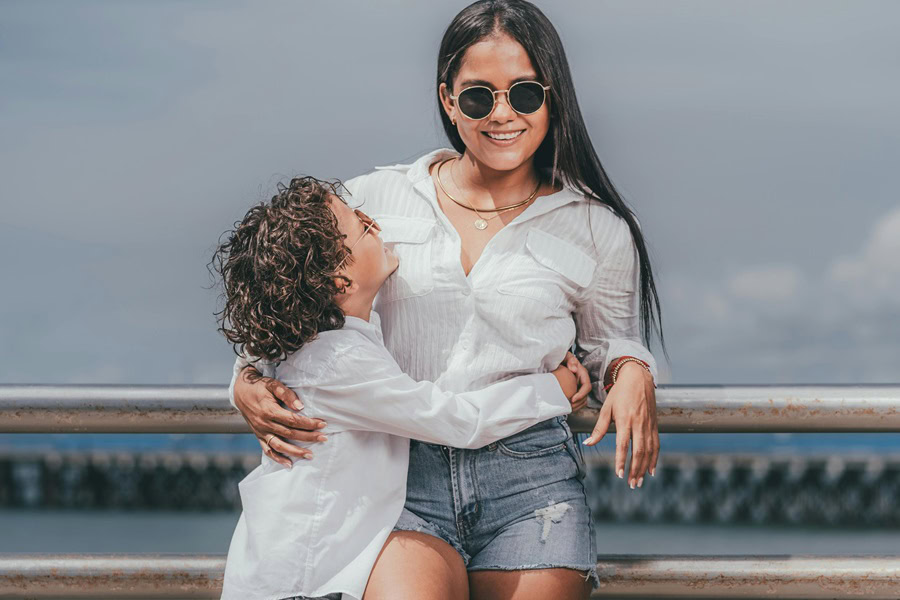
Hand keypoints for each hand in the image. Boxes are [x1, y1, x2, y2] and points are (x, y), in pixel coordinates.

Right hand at [234, 366, 327, 468]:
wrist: (240, 392)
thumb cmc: (259, 386)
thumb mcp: (272, 384)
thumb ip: (286, 394)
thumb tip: (300, 406)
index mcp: (269, 411)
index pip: (293, 420)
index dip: (309, 423)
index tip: (322, 424)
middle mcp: (264, 424)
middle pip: (290, 434)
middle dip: (308, 437)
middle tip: (324, 438)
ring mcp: (261, 432)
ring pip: (280, 446)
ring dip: (296, 452)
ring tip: (310, 455)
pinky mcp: (258, 436)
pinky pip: (268, 450)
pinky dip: (278, 459)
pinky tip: (289, 464)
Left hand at [551, 351, 591, 411]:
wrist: (555, 360)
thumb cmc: (561, 357)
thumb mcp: (566, 356)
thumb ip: (570, 360)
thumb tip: (574, 369)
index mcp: (582, 373)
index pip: (587, 386)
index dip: (581, 394)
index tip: (573, 399)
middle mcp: (582, 381)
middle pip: (585, 395)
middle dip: (578, 403)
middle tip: (568, 406)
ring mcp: (578, 386)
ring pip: (582, 400)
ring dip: (576, 406)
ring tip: (567, 408)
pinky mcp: (574, 390)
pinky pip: (577, 401)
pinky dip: (573, 405)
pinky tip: (565, 406)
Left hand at [582, 362, 658, 488]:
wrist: (638, 377)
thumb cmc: (619, 393)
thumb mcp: (607, 408)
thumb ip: (599, 428)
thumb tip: (588, 443)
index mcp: (625, 419)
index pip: (623, 444)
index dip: (621, 460)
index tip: (618, 474)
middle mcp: (639, 423)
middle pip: (638, 451)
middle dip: (635, 470)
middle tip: (631, 484)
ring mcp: (648, 424)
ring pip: (649, 450)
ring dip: (644, 468)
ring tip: (639, 481)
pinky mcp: (654, 424)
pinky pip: (656, 444)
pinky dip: (654, 458)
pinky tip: (651, 469)